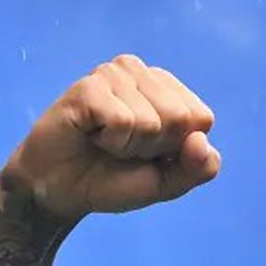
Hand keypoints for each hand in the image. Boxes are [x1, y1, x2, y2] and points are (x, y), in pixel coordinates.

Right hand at [3, 55, 220, 219]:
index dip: (177, 149)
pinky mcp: (89, 85)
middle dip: (153, 147)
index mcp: (170, 91)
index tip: (149, 153)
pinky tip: (91, 134)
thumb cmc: (115, 180)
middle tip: (124, 148)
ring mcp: (115, 75)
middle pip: (180, 117)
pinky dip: (110, 141)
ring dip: (128, 146)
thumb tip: (201, 140)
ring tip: (106, 142)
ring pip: (150, 121)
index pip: (202, 118)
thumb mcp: (169, 183)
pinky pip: (122, 121)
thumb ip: (199, 168)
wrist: (63, 191)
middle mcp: (144, 75)